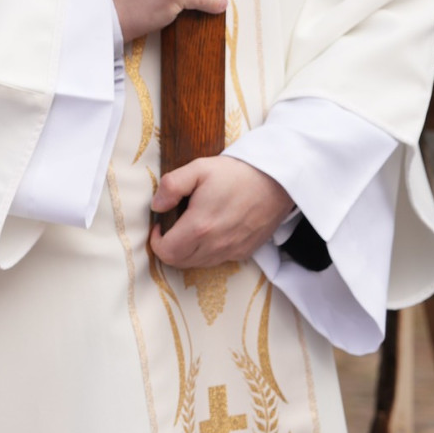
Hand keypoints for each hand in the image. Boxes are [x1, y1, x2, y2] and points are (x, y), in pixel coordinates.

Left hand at [149, 156, 294, 269]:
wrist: (277, 180)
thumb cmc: (237, 172)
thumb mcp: (199, 168)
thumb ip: (171, 186)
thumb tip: (156, 207)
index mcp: (200, 226)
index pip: (167, 253)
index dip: (156, 242)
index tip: (160, 226)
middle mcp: (215, 245)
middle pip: (180, 262)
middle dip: (170, 247)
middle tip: (172, 227)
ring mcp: (232, 251)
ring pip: (198, 264)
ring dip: (188, 251)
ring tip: (192, 228)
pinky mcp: (245, 252)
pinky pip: (218, 260)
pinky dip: (208, 251)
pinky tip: (212, 231)